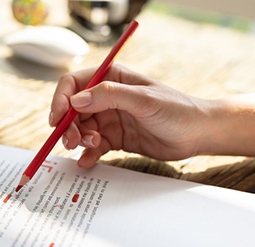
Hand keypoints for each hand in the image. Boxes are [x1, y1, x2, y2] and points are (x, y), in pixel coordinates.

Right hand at [49, 64, 214, 167]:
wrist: (197, 135)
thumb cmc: (177, 110)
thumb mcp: (143, 100)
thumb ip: (109, 96)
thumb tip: (76, 100)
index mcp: (111, 77)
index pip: (73, 83)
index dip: (60, 99)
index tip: (57, 119)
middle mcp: (106, 97)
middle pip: (72, 109)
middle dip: (68, 125)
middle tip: (72, 141)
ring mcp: (109, 118)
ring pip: (80, 129)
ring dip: (78, 139)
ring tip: (92, 146)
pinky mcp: (114, 138)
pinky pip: (92, 146)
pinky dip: (87, 154)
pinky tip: (88, 161)